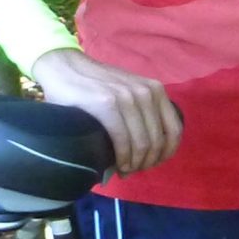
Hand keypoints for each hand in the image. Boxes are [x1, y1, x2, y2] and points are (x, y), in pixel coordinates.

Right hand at [32, 48, 181, 174]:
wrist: (64, 67)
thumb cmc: (96, 85)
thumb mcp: (128, 92)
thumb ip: (142, 112)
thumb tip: (151, 149)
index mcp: (156, 90)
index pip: (174, 130)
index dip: (166, 153)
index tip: (153, 164)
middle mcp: (146, 93)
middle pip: (157, 141)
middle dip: (147, 162)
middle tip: (134, 171)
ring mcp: (127, 97)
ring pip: (142, 143)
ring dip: (135, 163)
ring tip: (125, 171)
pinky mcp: (106, 104)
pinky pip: (122, 139)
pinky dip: (122, 157)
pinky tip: (117, 165)